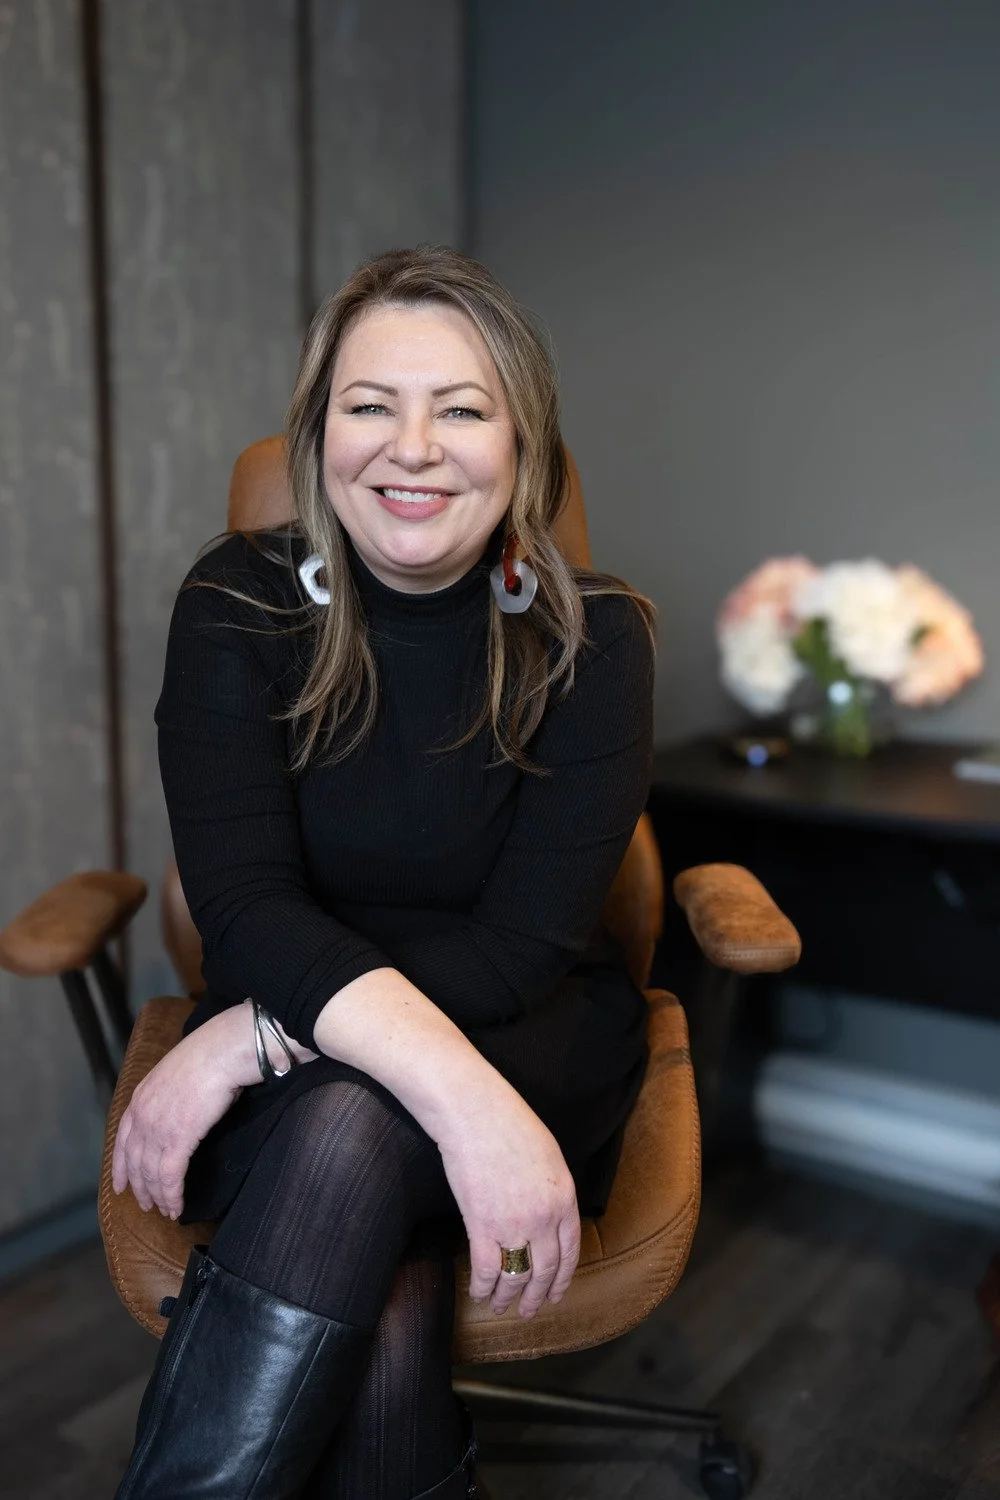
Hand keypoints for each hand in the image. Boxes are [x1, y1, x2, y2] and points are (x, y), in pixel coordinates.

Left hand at [111, 1005, 267, 1217]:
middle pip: (134, 1163)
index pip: (121, 1142)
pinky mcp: (177, 1140)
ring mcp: (157, 1129)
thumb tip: (178, 1110)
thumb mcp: (176, 1073)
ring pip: (151, 1175)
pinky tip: (177, 1207)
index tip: (120, 1186)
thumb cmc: (209, 1056)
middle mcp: (142, 1116)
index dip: (120, 1168)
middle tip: (147, 1206)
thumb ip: (168, 1096)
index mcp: (139, 1098)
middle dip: (140, 1189)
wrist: (222, 1051)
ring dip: (159, 1197)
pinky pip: (170, 1177)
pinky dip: (172, 1196)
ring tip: (167, 1210)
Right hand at [436, 1081, 580, 1319]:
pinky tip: (479, 1293)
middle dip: (537, 1296)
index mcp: (564, 1198)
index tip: (556, 1294)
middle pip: (545, 1270)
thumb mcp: (548, 1155)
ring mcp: (514, 1224)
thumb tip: (547, 1215)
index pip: (570, 1252)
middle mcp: (544, 1218)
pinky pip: (487, 1269)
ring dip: (509, 1298)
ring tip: (501, 1308)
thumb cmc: (509, 1124)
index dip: (562, 1279)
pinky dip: (483, 1287)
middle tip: (529, 1311)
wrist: (476, 1113)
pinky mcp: (482, 1226)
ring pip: (517, 1276)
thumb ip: (552, 1190)